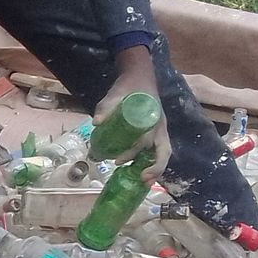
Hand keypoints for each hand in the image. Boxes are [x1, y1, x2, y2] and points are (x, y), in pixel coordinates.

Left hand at [96, 48, 172, 173]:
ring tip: (141, 182)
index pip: (151, 144)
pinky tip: (136, 171)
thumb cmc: (129, 86)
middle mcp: (159, 128)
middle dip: (152, 168)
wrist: (140, 76)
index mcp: (154, 119)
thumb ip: (106, 106)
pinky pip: (155, 150)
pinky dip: (149, 162)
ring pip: (161, 154)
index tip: (126, 165)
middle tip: (135, 176)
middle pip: (161, 152)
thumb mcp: (116, 92)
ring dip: (153, 168)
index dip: (143, 158)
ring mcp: (158, 130)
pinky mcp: (154, 132)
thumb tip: (96, 122)